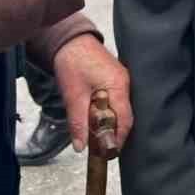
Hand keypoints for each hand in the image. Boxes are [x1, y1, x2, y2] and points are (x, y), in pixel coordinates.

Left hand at [53, 34, 132, 153]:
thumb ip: (78, 123)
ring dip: (110, 123)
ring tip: (96, 135)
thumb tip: (81, 147)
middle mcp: (125, 82)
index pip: (125, 119)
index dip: (118, 138)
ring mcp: (121, 79)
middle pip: (125, 116)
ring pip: (120, 109)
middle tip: (101, 147)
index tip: (109, 153)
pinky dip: (108, 112)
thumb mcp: (73, 96)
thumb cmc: (72, 63)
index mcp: (118, 85)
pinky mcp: (115, 78)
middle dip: (114, 133)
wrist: (68, 40)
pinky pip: (116, 101)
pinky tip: (97, 118)